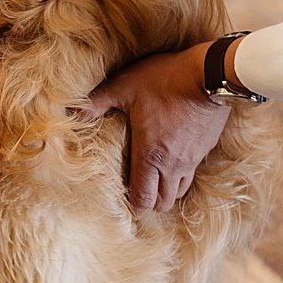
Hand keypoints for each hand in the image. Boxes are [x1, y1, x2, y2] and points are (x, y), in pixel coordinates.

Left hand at [78, 42, 230, 212]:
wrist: (210, 75)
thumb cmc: (166, 80)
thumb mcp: (125, 86)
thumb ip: (97, 102)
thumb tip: (72, 113)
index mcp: (150, 155)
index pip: (143, 199)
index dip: (133, 206)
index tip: (124, 200)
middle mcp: (172, 164)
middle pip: (163, 203)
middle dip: (150, 202)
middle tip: (138, 190)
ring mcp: (192, 159)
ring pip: (179, 191)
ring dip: (166, 190)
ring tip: (154, 177)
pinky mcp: (205, 149)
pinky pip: (192, 172)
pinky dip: (181, 173)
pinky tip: (173, 158)